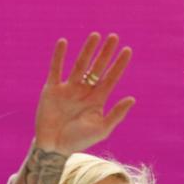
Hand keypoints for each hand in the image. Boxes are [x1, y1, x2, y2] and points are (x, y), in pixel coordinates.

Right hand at [34, 33, 134, 154]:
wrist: (54, 148)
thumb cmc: (79, 141)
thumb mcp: (101, 129)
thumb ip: (116, 114)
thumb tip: (132, 98)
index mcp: (97, 100)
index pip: (111, 78)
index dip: (119, 65)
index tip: (128, 50)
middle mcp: (84, 91)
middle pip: (97, 68)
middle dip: (105, 53)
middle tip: (114, 37)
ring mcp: (68, 89)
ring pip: (80, 65)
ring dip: (87, 51)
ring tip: (95, 36)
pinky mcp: (52, 89)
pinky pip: (56, 69)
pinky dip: (59, 56)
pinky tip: (63, 42)